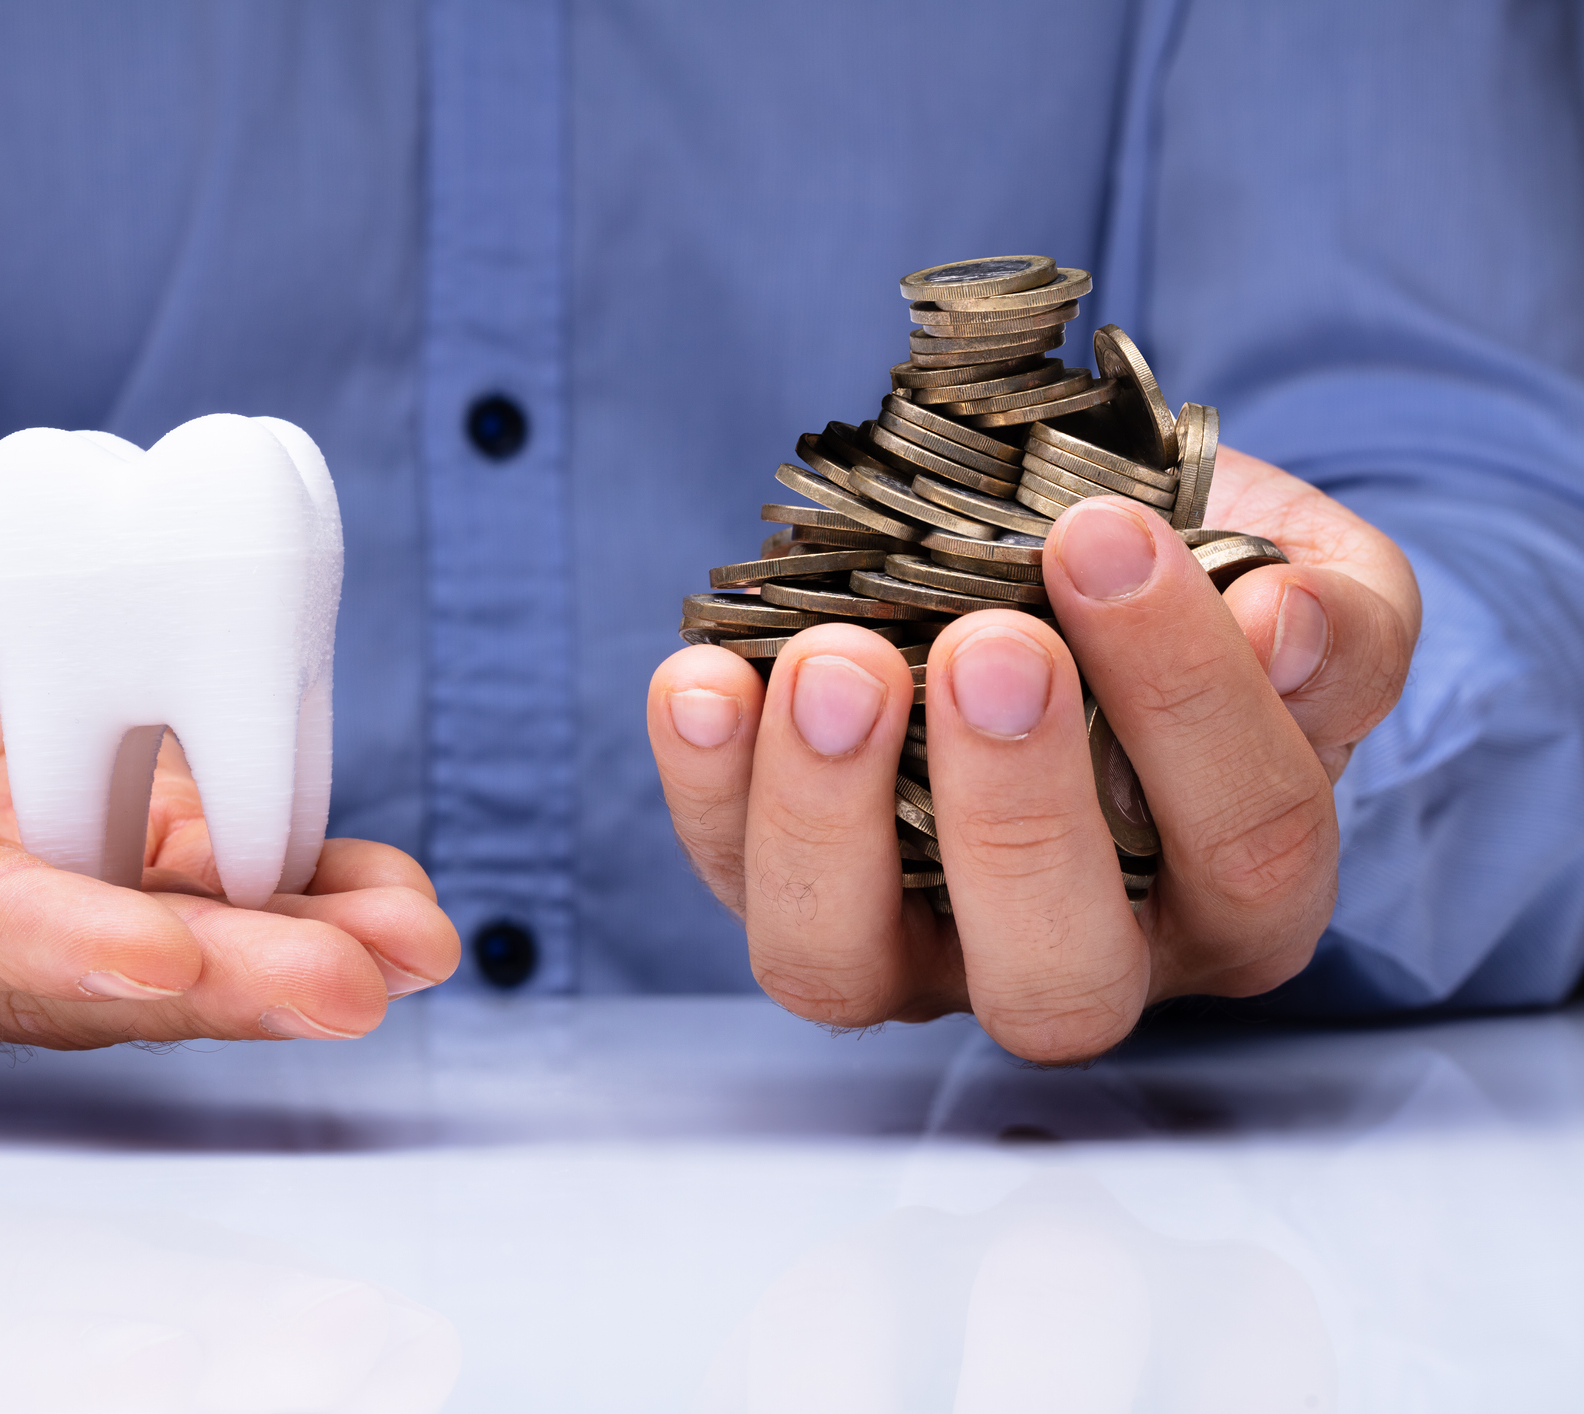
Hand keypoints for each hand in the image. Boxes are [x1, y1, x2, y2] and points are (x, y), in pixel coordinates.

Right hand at [0, 371, 455, 1046]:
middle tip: (353, 978)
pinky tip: (380, 896)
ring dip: (281, 952)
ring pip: (146, 944)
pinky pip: (190, 881)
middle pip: (58, 968)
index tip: (167, 953)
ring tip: (408, 940)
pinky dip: (289, 892)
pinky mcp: (80, 826)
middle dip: (214, 981)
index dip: (42, 940)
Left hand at [648, 447, 1417, 1061]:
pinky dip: (702, 780)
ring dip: (826, 816)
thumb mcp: (1306, 584)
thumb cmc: (1203, 597)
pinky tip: (704, 677)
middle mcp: (1081, 963)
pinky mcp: (796, 901)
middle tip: (991, 643)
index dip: (1184, 693)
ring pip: (846, 970)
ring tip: (836, 663)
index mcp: (1239, 898)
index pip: (1245, 840)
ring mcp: (917, 953)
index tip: (1106, 536)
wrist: (1071, 580)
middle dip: (1015, 810)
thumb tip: (1284, 624)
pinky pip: (729, 877)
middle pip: (1053, 971)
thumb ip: (1338, 618)